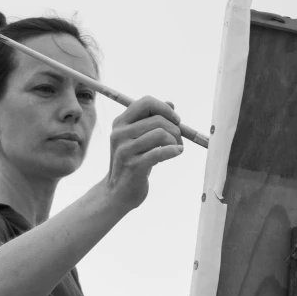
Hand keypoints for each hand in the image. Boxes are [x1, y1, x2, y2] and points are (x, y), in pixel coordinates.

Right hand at [103, 96, 182, 211]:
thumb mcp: (138, 138)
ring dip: (175, 141)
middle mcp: (119, 134)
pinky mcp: (134, 165)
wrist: (117, 192)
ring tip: (176, 149)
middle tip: (179, 140)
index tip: (176, 120)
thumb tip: (171, 104)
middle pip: (157, 119)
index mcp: (120, 123)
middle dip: (175, 128)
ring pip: (160, 134)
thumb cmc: (132, 162)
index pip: (146, 102)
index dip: (165, 109)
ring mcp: (125, 150)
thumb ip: (151, 120)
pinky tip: (177, 153)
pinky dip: (173, 151)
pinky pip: (160, 152)